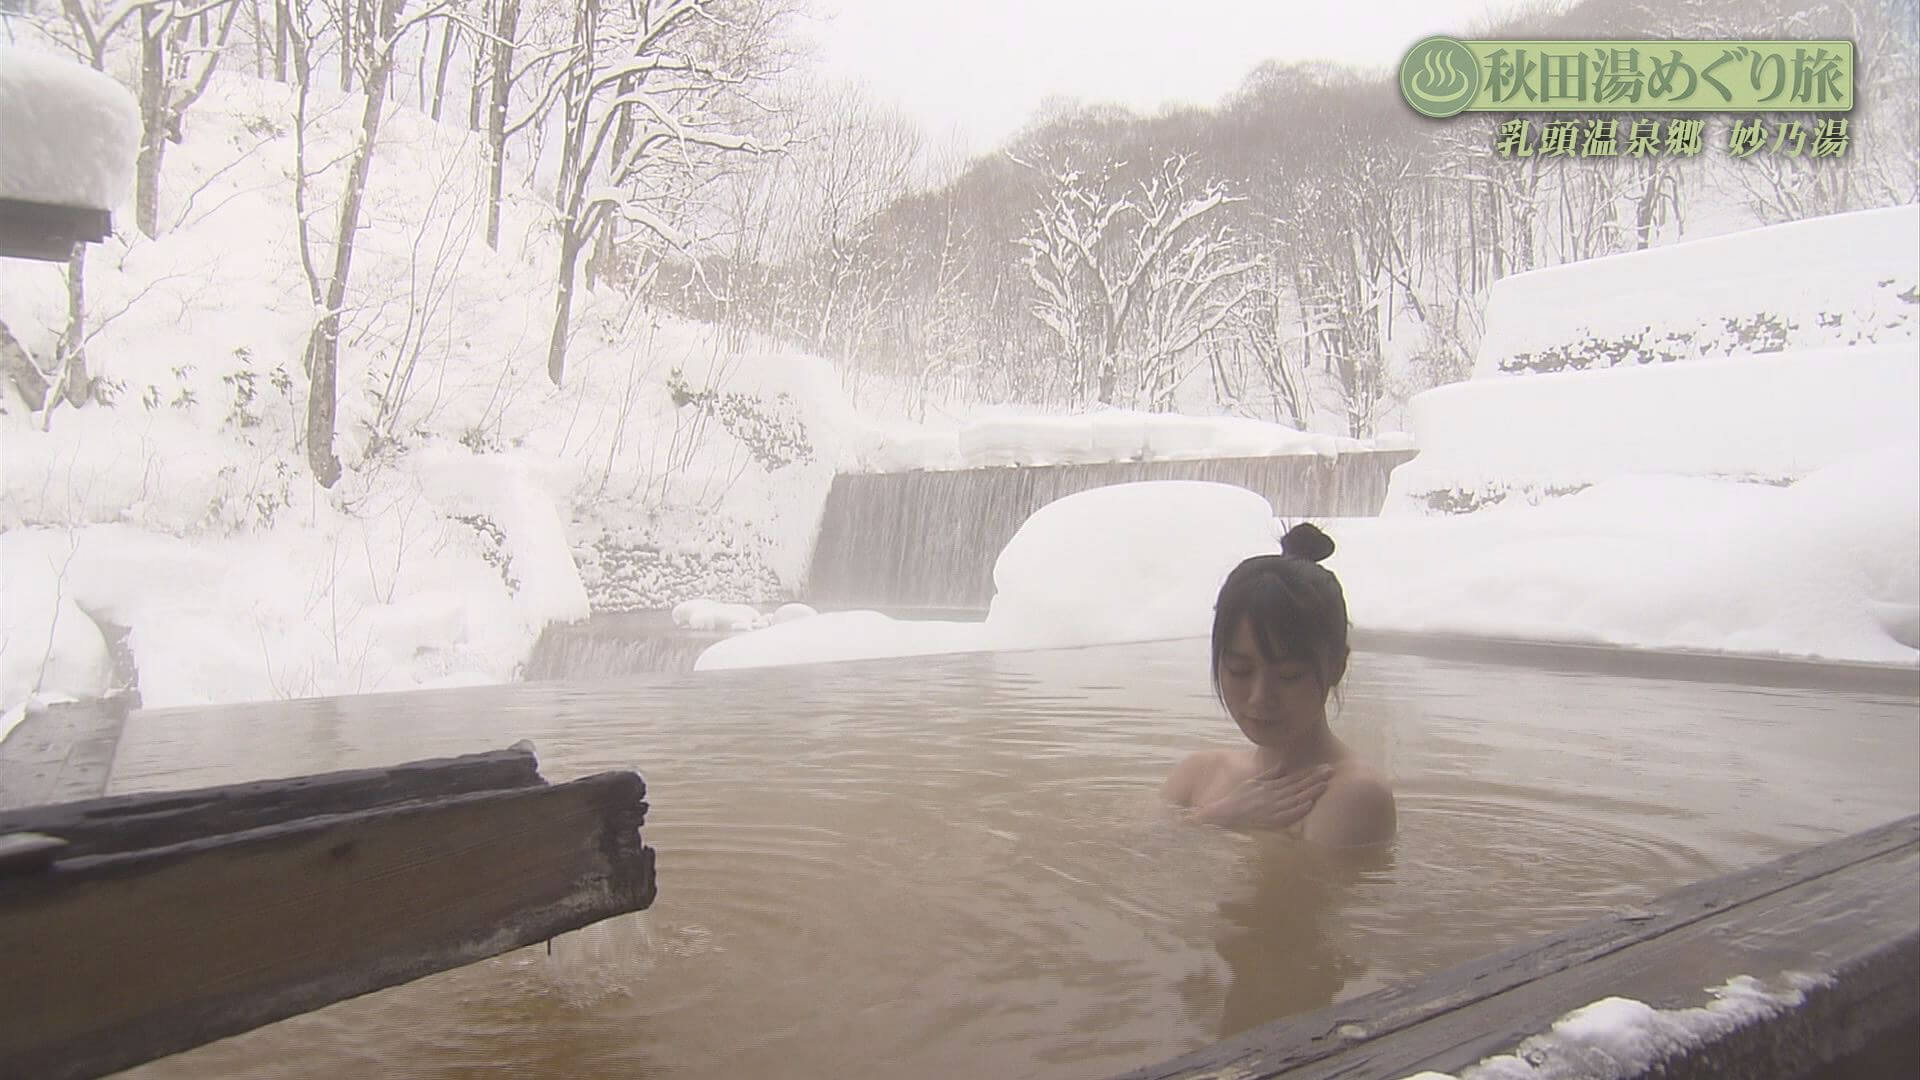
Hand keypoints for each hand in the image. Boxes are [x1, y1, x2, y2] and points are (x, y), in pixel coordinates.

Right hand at [1194, 763, 1333, 830]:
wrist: (1224, 814)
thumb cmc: (1238, 798)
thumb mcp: (1253, 782)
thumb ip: (1270, 774)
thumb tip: (1284, 764)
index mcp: (1270, 785)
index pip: (1294, 778)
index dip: (1310, 773)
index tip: (1324, 767)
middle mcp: (1273, 795)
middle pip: (1298, 786)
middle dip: (1315, 778)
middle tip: (1331, 771)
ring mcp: (1272, 808)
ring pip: (1296, 798)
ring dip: (1311, 791)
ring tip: (1325, 785)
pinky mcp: (1270, 820)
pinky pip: (1287, 814)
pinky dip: (1298, 809)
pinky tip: (1310, 804)